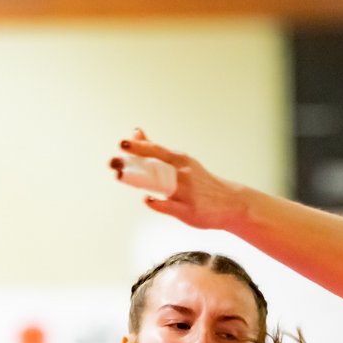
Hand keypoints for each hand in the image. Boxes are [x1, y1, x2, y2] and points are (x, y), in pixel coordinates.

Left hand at [112, 129, 247, 231]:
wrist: (230, 202)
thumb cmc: (200, 182)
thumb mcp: (181, 162)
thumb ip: (155, 150)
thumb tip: (135, 132)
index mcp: (180, 160)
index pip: (156, 151)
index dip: (137, 147)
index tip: (121, 143)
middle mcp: (182, 173)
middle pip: (154, 166)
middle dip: (132, 163)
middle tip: (112, 162)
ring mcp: (186, 191)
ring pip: (160, 184)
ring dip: (140, 181)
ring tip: (120, 176)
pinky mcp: (188, 210)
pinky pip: (169, 206)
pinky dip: (156, 202)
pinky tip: (147, 199)